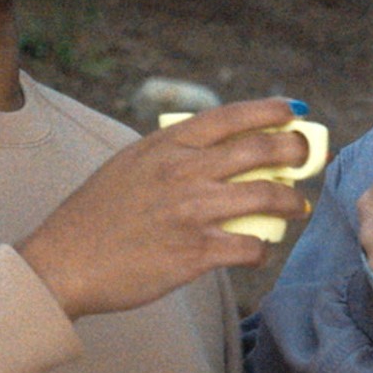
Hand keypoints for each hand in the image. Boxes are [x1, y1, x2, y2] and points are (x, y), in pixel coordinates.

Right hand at [16, 98, 314, 319]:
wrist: (63, 262)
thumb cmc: (96, 215)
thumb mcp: (130, 164)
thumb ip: (172, 153)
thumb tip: (221, 150)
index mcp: (167, 145)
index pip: (232, 116)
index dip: (270, 111)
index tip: (294, 112)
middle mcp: (183, 172)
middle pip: (261, 151)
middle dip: (297, 152)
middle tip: (308, 159)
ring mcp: (191, 212)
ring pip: (268, 197)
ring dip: (293, 202)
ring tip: (298, 207)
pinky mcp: (195, 253)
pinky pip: (251, 246)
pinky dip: (263, 248)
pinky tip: (259, 249)